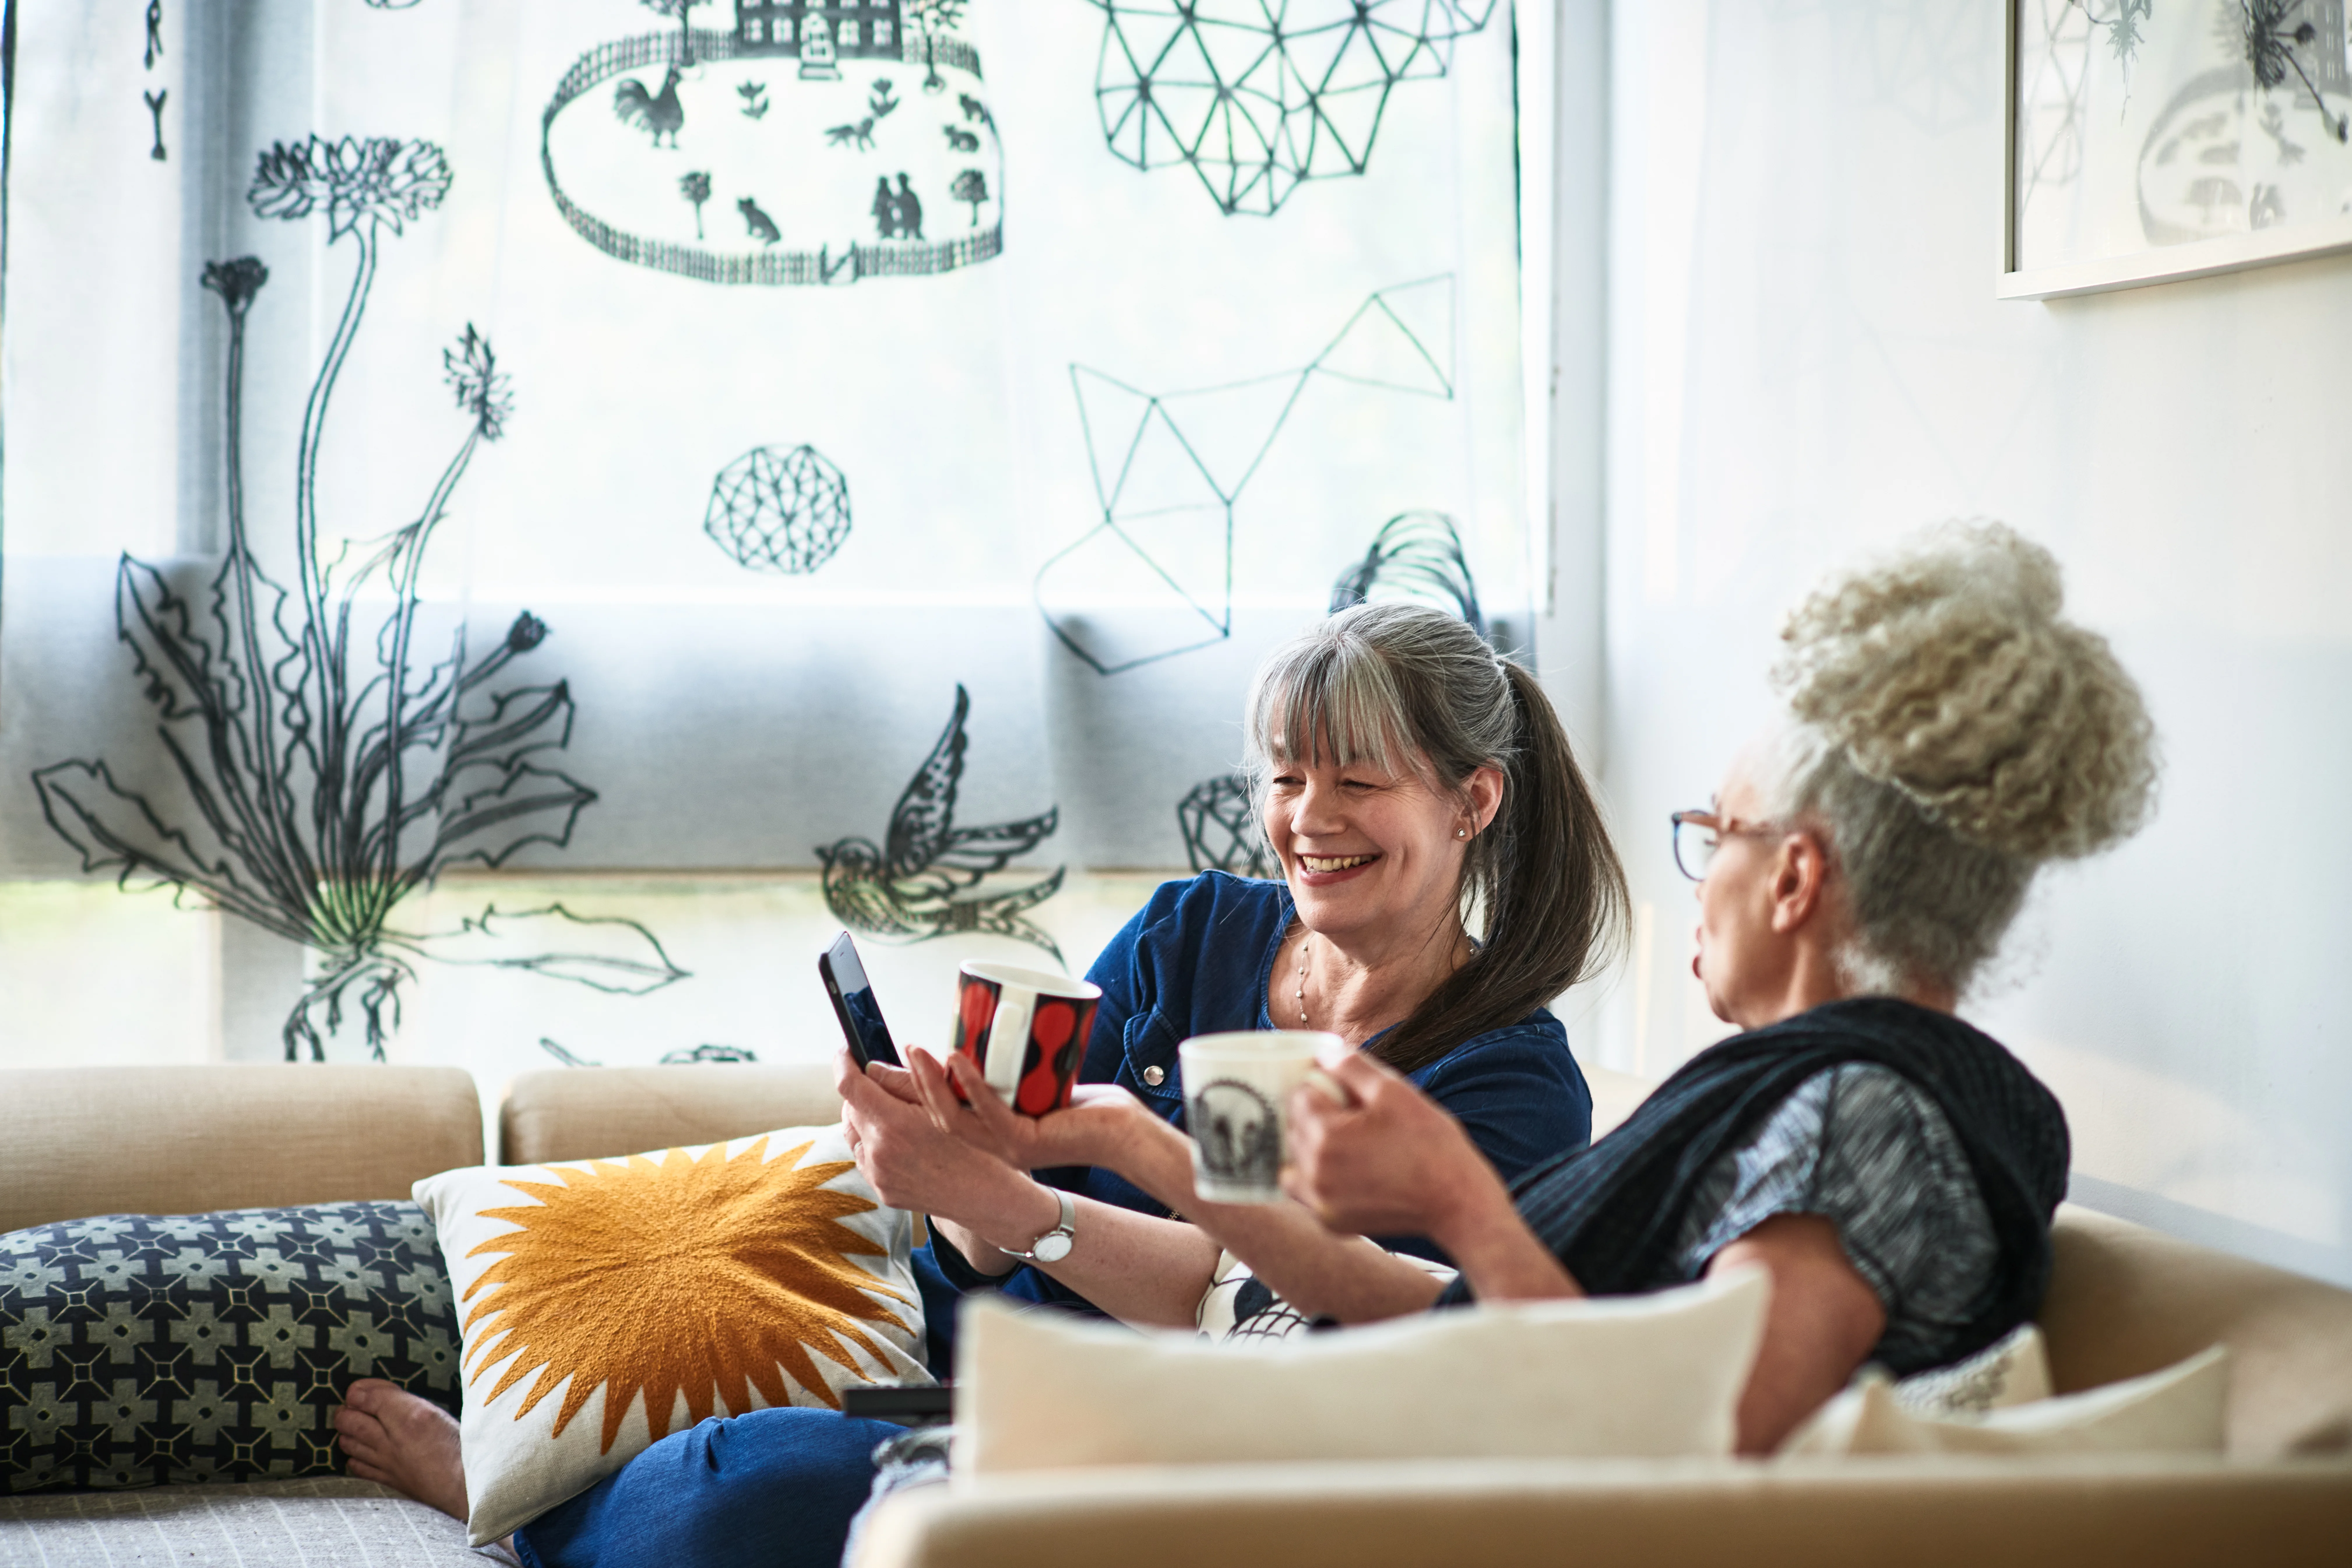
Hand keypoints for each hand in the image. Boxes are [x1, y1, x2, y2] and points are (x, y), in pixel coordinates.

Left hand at [833, 1048, 1009, 1217]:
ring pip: (852, 1133)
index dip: (843, 1062)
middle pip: (850, 1108)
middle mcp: (879, 1152)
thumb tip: (871, 1066)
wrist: (983, 1194)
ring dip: (865, 1118)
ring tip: (894, 1114)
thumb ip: (903, 1080)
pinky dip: (872, 1143)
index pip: (849, 1086)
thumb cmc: (972, 1143)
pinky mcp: (881, 1190)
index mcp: (895, 1124)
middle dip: (862, 1092)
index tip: (846, 1051)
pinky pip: (863, 1157)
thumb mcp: (943, 1103)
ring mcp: (878, 1175)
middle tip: (887, 1086)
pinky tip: (898, 1141)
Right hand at [911, 1048, 1153, 1172]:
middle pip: (938, 1116)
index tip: (902, 1061)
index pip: (943, 1113)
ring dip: (931, 1082)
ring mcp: (1006, 1147)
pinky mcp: (1023, 1141)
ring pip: (953, 1117)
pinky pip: (988, 1113)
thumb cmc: (1086, 1108)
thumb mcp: (1036, 1088)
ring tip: (918, 1051)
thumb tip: (987, 1043)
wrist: (1122, 1132)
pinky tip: (956, 1060)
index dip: (918, 1089)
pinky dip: (970, 1084)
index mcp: (991, 1135)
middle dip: (915, 1084)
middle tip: (904, 1051)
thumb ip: (1010, 1076)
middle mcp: (993, 1146)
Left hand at [1283, 1048, 1502, 1240]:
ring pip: (1294, 1161)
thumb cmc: (1431, 1144)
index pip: (1300, 1096)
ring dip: (1311, 1147)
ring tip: (1348, 1143)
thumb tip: (1324, 1052)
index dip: (1322, 1087)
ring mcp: (1321, 1202)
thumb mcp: (1395, 1092)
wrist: (1457, 1201)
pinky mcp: (1332, 1223)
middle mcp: (1314, 1172)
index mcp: (1326, 1135)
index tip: (1346, 1093)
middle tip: (1352, 1116)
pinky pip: (1307, 1193)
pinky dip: (1318, 1179)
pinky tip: (1349, 1170)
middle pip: (1294, 1128)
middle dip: (1315, 1115)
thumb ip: (1352, 1067)